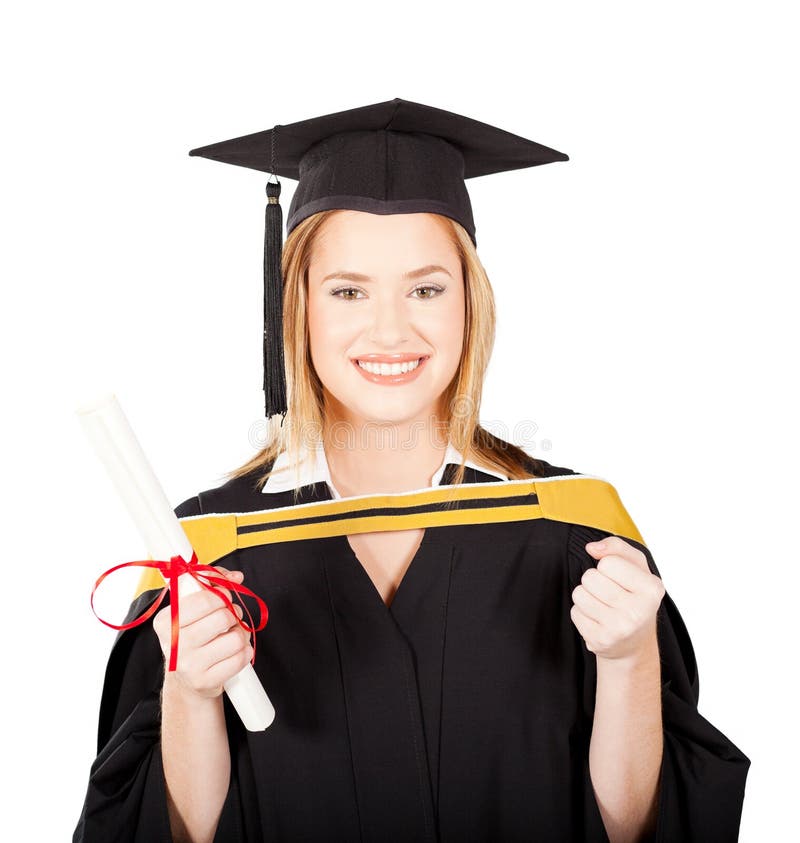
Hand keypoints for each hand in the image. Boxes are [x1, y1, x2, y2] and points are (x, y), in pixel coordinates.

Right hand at [153, 565, 252, 699]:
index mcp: (165, 621)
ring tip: (230, 635)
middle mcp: (173, 644)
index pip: (205, 599)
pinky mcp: (204, 681)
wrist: (186, 678)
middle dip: (233, 613)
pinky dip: (245, 651)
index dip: (222, 594)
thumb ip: (213, 582)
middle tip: (229, 617)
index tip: (223, 597)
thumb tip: (236, 576)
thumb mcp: (193, 606)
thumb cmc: (192, 634)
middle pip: (223, 617)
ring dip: (241, 633)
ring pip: (236, 638)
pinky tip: (234, 652)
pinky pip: (241, 658)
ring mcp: (188, 665)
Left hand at [570, 535, 665, 662]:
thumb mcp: (636, 567)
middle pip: (590, 577)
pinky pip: (575, 612)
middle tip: (610, 593)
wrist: (635, 643)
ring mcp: (619, 629)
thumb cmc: (635, 596)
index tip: (619, 579)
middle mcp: (638, 611)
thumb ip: (617, 547)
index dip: (608, 566)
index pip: (608, 562)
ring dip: (586, 595)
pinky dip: (582, 612)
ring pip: (579, 593)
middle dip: (595, 580)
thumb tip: (591, 548)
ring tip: (603, 605)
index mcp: (652, 589)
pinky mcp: (600, 640)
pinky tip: (598, 619)